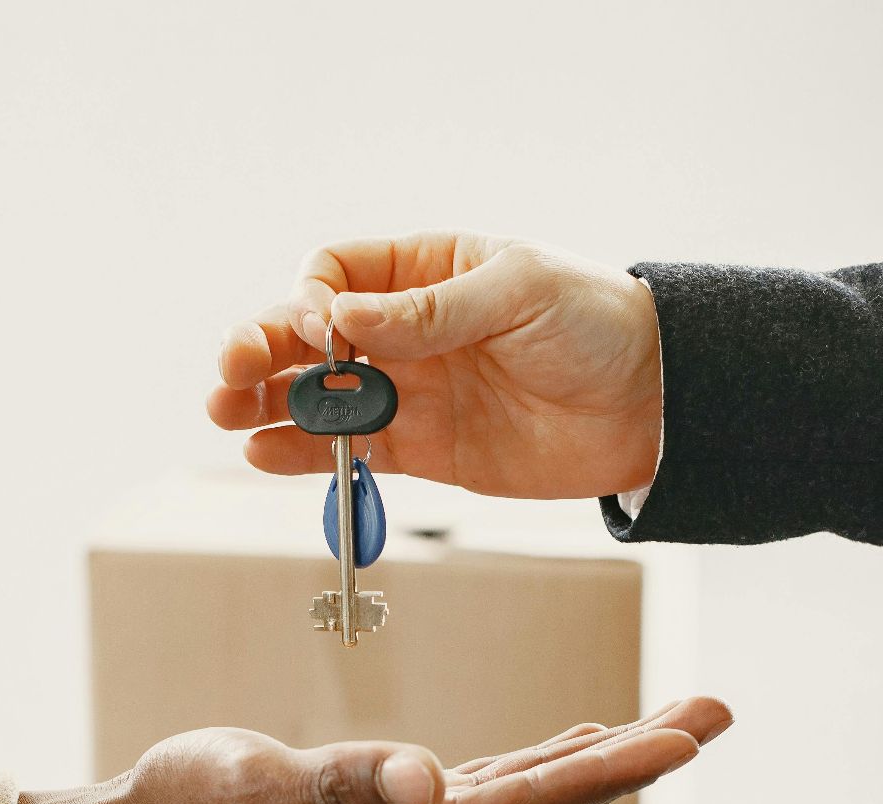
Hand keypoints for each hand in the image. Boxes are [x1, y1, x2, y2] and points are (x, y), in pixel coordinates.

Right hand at [12, 697, 730, 803]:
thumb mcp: (259, 783)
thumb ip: (344, 780)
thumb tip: (432, 779)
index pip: (538, 801)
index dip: (619, 765)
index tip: (691, 735)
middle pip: (559, 799)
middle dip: (641, 755)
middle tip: (717, 711)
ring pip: (537, 795)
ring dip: (606, 756)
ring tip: (672, 723)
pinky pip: (499, 794)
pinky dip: (548, 764)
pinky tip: (571, 741)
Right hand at [208, 231, 663, 499]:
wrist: (656, 404)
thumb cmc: (598, 323)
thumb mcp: (519, 293)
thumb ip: (431, 310)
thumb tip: (342, 315)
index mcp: (427, 269)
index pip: (337, 272)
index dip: (312, 298)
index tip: (319, 327)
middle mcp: (408, 329)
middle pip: (310, 335)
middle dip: (263, 350)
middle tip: (229, 373)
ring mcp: (413, 391)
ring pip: (320, 396)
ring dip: (268, 404)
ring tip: (226, 414)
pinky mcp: (426, 450)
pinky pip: (352, 451)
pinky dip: (306, 455)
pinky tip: (265, 454)